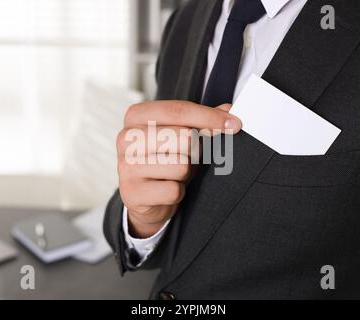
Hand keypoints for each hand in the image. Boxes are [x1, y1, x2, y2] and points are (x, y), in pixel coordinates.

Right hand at [117, 100, 241, 237]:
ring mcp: (125, 166)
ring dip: (186, 173)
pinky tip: (166, 190)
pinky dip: (178, 193)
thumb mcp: (182, 135)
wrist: (145, 198)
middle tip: (189, 158)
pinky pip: (174, 190)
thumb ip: (203, 120)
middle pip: (184, 137)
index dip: (210, 117)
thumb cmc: (164, 160)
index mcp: (136, 116)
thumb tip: (230, 108)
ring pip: (181, 166)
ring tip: (174, 174)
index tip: (234, 124)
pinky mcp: (131, 192)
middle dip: (195, 151)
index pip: (179, 110)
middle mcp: (125, 138)